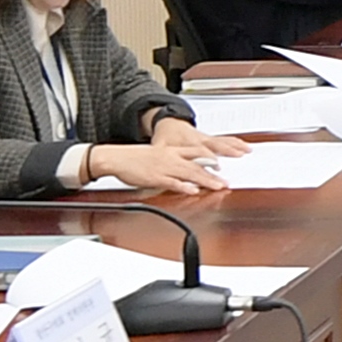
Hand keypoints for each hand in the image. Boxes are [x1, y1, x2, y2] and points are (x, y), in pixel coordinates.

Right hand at [88, 140, 231, 195]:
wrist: (115, 157)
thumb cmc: (133, 159)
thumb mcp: (155, 155)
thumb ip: (170, 162)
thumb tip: (181, 172)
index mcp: (170, 151)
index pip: (195, 153)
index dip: (210, 159)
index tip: (222, 165)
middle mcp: (170, 157)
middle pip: (197, 165)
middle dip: (213, 174)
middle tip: (226, 181)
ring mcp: (164, 167)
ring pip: (189, 173)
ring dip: (205, 180)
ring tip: (218, 186)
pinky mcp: (155, 177)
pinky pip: (172, 182)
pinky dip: (184, 186)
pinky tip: (193, 190)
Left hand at [145, 115, 249, 162]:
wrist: (168, 123)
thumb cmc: (165, 136)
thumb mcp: (159, 146)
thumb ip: (162, 155)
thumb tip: (160, 162)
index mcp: (187, 142)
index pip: (199, 150)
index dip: (208, 157)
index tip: (216, 164)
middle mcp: (199, 139)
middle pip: (215, 145)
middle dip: (227, 151)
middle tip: (238, 155)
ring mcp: (206, 138)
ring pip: (222, 141)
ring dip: (234, 145)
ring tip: (246, 150)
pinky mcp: (210, 138)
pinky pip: (225, 139)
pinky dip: (236, 143)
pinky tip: (245, 147)